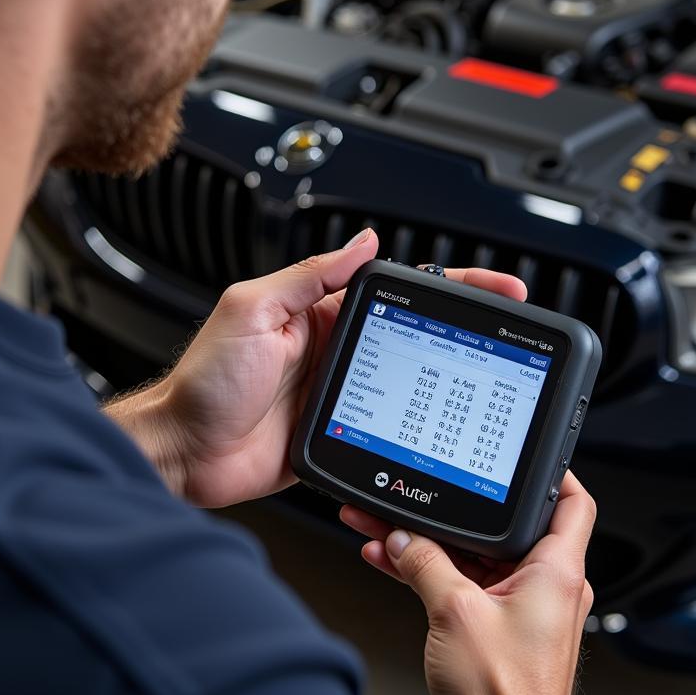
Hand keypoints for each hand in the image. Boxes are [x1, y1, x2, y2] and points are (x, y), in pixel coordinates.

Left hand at [110, 228, 528, 508]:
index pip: (395, 289)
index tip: (488, 282)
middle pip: (415, 330)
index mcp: (318, 312)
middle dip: (466, 321)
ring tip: (493, 362)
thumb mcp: (253, 309)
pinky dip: (418, 421)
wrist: (184, 451)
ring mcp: (341, 392)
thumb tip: (361, 243)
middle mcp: (335, 349)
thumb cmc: (204, 380)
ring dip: (449, 368)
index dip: (445, 283)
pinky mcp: (340, 433)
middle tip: (511, 317)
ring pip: (410, 375)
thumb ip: (308, 276)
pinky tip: (443, 420)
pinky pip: (388, 422)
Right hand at [340, 472, 595, 694]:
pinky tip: (392, 560)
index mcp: (556, 572)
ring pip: (474, 557)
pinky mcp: (499, 629)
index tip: (523, 452)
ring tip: (385, 526)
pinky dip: (431, 571)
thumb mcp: (456, 612)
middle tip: (423, 491)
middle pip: (502, 527)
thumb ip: (426, 563)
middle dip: (455, 511)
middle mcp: (545, 586)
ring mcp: (522, 609)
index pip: (570, 501)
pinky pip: (462, 584)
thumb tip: (404, 537)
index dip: (551, 470)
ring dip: (430, 542)